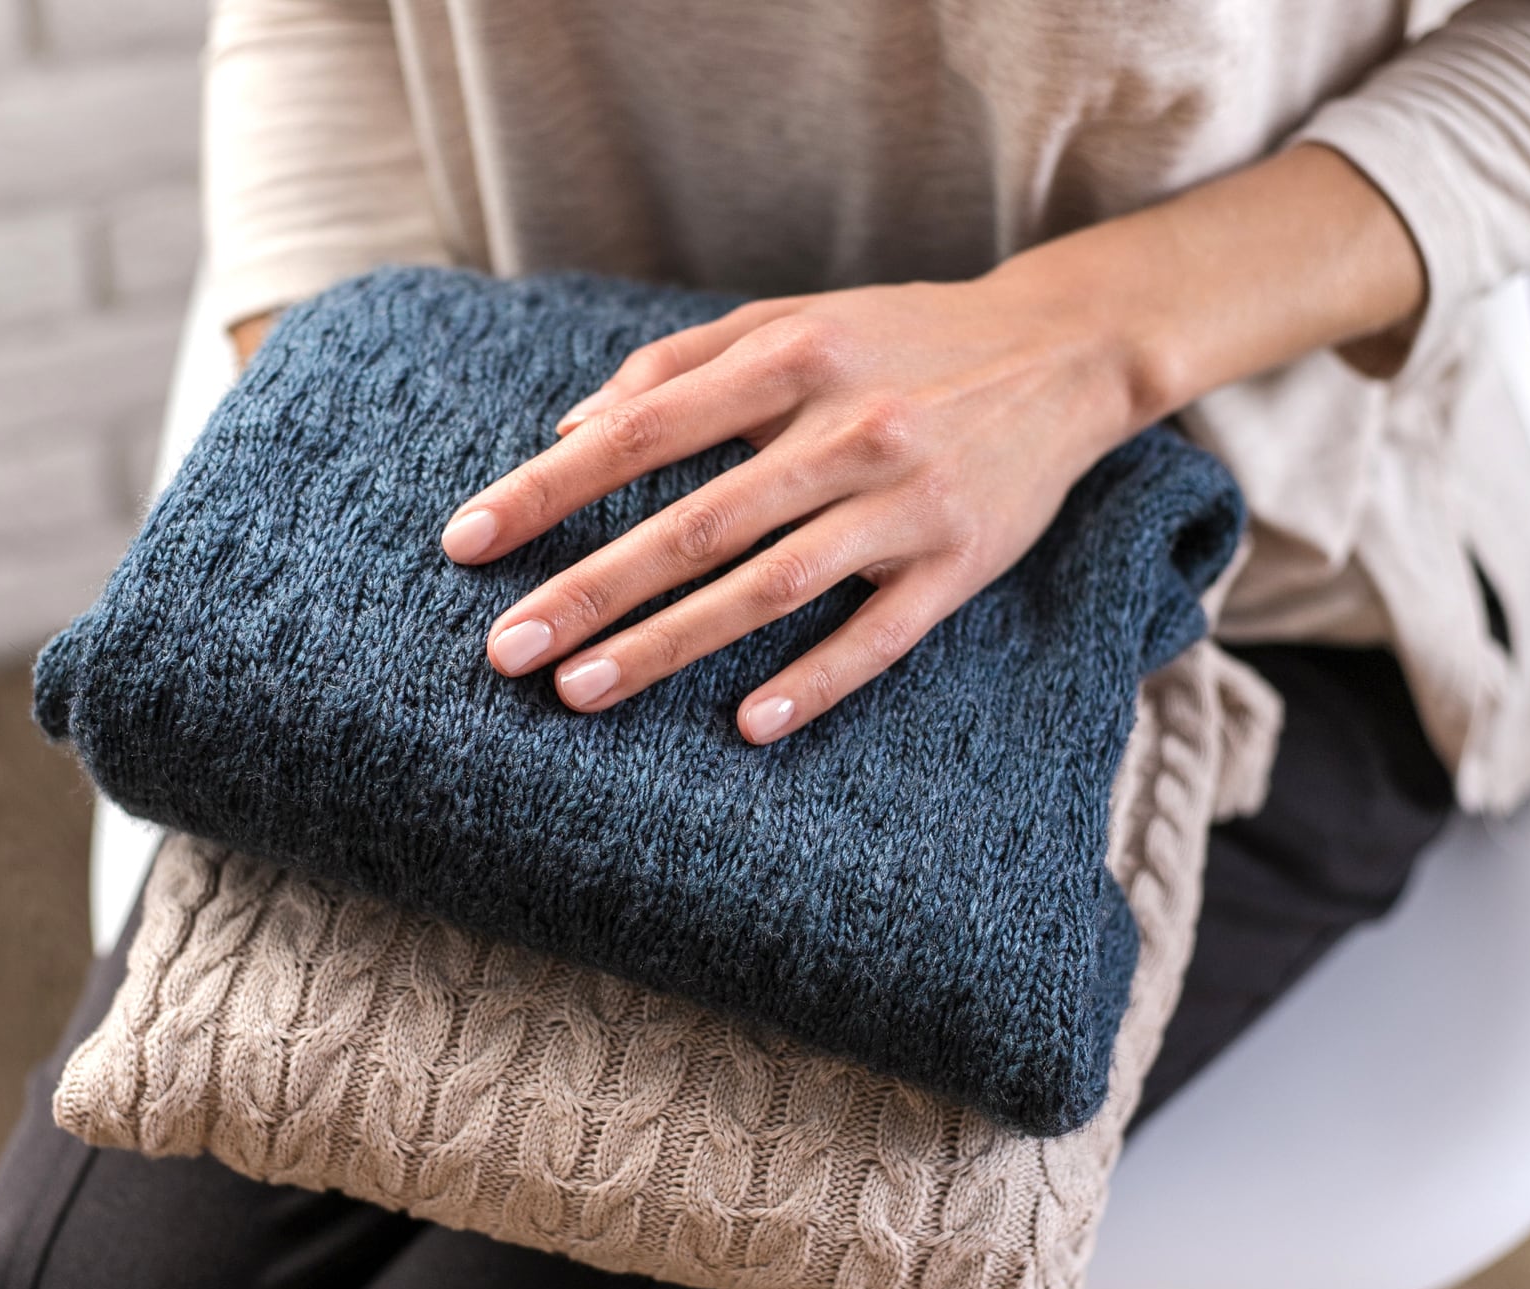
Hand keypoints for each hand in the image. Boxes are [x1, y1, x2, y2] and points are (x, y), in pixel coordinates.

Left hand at [439, 143, 1422, 743]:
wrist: (1063, 352)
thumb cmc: (901, 339)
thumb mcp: (793, 319)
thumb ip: (678, 363)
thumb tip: (565, 429)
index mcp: (792, 359)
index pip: (642, 431)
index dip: (547, 489)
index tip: (467, 542)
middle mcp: (846, 431)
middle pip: (694, 524)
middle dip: (588, 590)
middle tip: (502, 649)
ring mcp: (906, 504)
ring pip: (770, 588)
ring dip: (670, 645)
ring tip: (580, 693)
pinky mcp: (960, 565)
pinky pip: (878, 637)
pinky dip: (814, 683)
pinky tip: (746, 727)